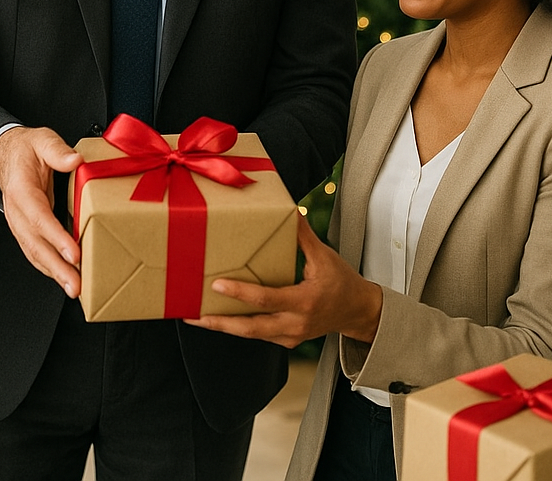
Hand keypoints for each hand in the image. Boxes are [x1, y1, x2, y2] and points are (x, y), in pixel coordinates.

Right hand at [0, 126, 83, 297]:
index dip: (55, 237)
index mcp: (21, 189)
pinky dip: (50, 268)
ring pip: (35, 253)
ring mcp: (19, 224)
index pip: (38, 217)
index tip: (73, 253)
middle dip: (56, 267)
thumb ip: (57, 150)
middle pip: (35, 244)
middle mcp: (17, 212)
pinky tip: (65, 278)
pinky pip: (36, 252)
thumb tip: (74, 159)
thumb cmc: (26, 150)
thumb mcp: (41, 140)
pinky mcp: (25, 231)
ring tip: (74, 288)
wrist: (5, 156)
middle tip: (75, 284)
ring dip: (54, 273)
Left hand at [186, 214, 382, 346]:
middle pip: (251, 328)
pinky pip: (260, 335)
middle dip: (220, 323)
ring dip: (224, 327)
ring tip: (197, 317)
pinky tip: (220, 318)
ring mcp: (291, 336)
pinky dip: (239, 327)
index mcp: (304, 301)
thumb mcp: (324, 256)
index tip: (217, 285)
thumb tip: (289, 210)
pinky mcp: (288, 341)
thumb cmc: (341, 281)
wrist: (358, 312)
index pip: (266, 299)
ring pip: (252, 334)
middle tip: (192, 315)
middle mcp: (295, 323)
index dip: (240, 293)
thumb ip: (303, 236)